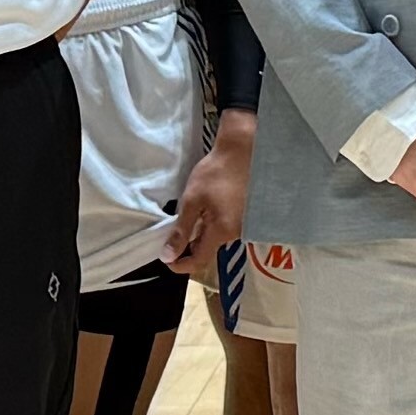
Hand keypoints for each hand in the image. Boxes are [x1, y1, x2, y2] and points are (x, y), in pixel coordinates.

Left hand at [167, 115, 250, 275]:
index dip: (180, 265)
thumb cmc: (216, 173)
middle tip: (174, 228)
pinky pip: (227, 226)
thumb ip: (181, 230)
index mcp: (222, 232)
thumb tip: (168, 257)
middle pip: (209, 249)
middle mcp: (237, 234)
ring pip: (218, 236)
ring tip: (193, 210)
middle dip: (190, 244)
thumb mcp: (192, 200)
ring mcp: (245, 224)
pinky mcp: (249, 214)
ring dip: (203, 230)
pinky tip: (210, 204)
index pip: (199, 261)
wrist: (245, 149)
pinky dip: (214, 221)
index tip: (166, 259)